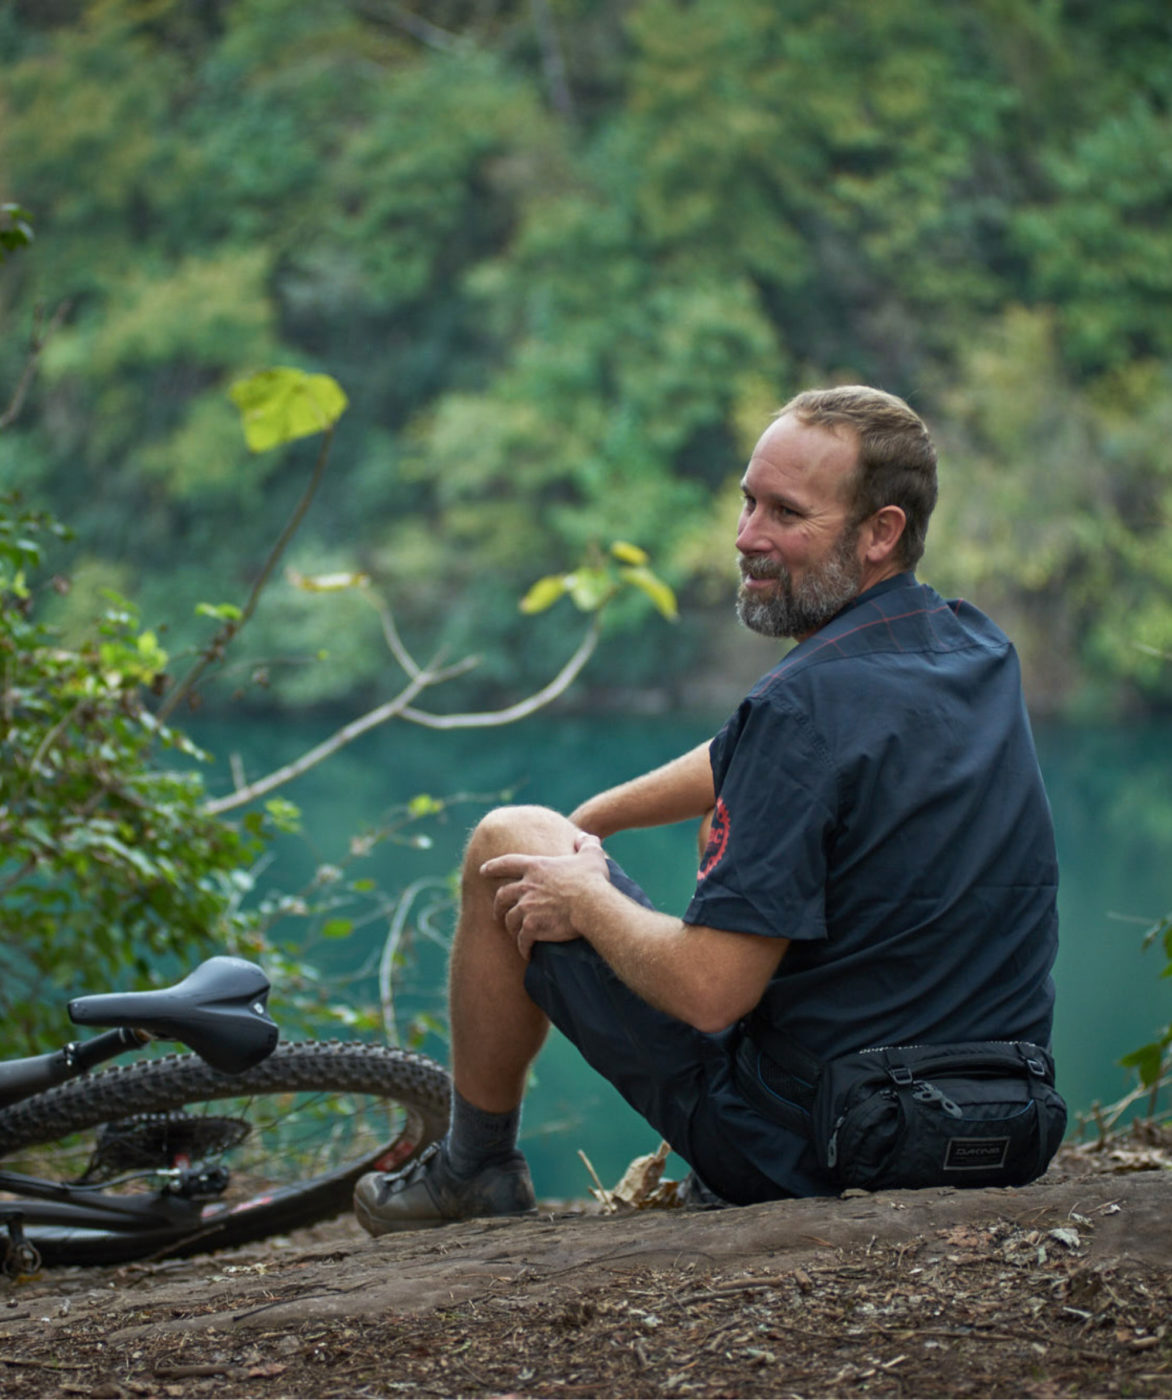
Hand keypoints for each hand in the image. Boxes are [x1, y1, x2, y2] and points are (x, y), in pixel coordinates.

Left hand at [480, 832, 608, 959]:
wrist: (591, 904)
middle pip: (502, 895)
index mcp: (536, 867)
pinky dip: (523, 947)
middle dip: (497, 905)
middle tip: (497, 912)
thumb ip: (587, 843)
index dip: (494, 866)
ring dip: (511, 928)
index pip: (508, 863)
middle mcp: (526, 886)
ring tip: (516, 935)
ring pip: (510, 919)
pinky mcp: (532, 927)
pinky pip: (522, 939)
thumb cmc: (592, 879)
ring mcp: (527, 907)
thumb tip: (584, 837)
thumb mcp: (591, 854)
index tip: (482, 870)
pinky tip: (527, 953)